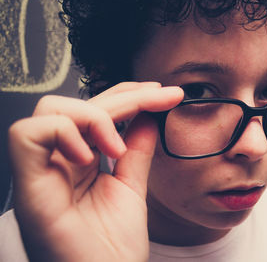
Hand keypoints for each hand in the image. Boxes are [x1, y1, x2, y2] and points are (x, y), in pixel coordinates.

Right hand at [8, 82, 182, 261]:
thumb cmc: (113, 247)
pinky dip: (64, 133)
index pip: (98, 111)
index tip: (165, 94)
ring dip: (93, 117)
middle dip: (125, 97)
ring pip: (50, 110)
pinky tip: (90, 157)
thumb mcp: (130, 187)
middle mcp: (57, 162)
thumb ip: (136, 151)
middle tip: (161, 97)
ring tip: (118, 148)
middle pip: (80, 105)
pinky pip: (28, 134)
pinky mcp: (29, 184)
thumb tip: (148, 117)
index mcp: (78, 162)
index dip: (130, 96)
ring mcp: (41, 171)